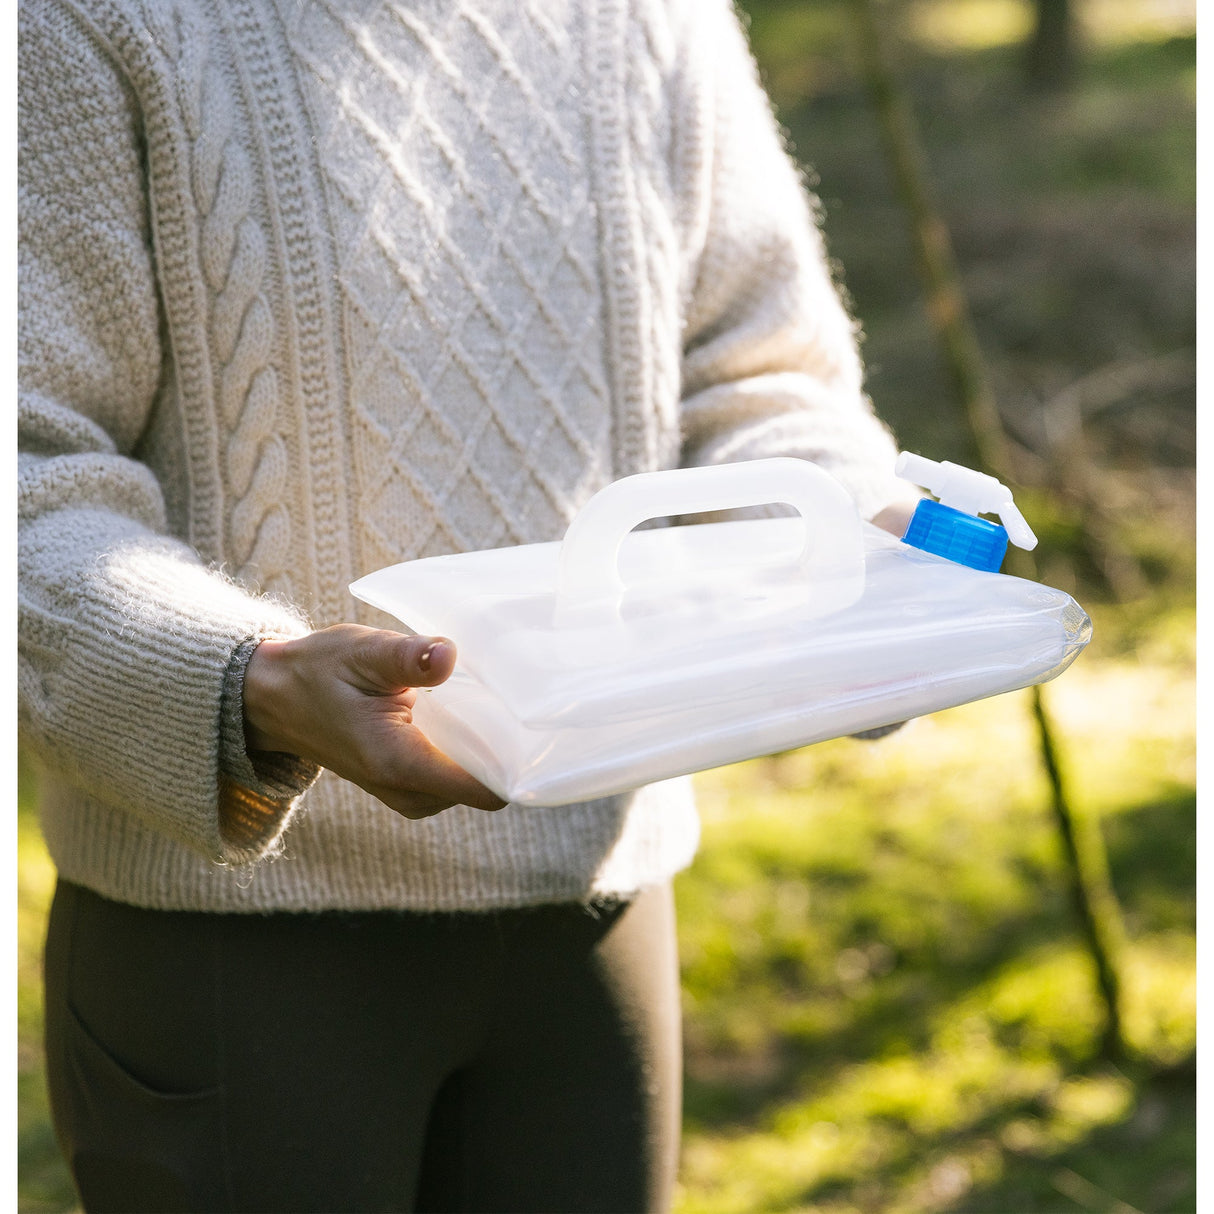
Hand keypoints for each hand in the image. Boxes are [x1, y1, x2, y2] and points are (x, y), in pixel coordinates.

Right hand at [242, 624, 506, 818]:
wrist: (275, 700)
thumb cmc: (319, 671)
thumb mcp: (360, 652)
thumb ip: (406, 657)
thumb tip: (447, 654)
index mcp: (400, 763)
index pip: (487, 787)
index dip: (520, 762)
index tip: (538, 723)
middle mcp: (408, 792)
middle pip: (490, 784)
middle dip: (508, 747)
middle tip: (518, 696)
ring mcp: (409, 795)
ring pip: (476, 782)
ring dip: (488, 746)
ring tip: (490, 698)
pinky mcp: (410, 787)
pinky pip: (458, 776)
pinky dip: (468, 749)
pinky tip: (467, 711)